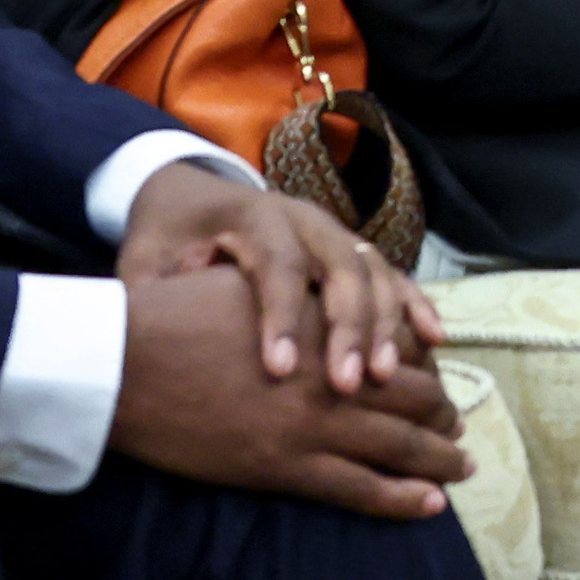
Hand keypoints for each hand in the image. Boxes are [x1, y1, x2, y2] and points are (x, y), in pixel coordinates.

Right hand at [109, 267, 464, 520]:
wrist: (123, 362)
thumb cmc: (169, 316)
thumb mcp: (241, 284)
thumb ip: (284, 293)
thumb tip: (303, 293)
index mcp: (321, 321)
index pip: (394, 344)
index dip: (419, 364)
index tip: (431, 375)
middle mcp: (328, 370)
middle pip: (410, 394)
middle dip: (440, 414)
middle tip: (457, 427)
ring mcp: (311, 422)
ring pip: (397, 443)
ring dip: (436, 457)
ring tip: (460, 467)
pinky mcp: (285, 464)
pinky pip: (359, 487)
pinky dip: (401, 498)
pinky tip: (431, 504)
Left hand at [112, 158, 434, 399]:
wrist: (191, 195)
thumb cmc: (167, 239)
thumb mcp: (145, 263)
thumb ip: (154, 298)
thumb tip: (149, 342)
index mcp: (251, 217)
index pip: (276, 263)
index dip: (282, 315)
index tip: (279, 370)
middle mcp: (303, 219)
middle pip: (341, 266)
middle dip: (349, 327)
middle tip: (347, 385)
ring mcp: (334, 232)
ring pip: (375, 272)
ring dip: (386, 324)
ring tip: (383, 379)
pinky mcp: (351, 250)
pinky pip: (394, 275)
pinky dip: (416, 306)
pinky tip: (434, 342)